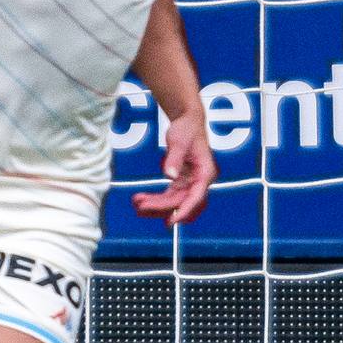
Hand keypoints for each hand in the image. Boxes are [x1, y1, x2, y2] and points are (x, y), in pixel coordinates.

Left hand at [131, 105, 213, 224]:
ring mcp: (191, 183)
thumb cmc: (187, 128)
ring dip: (156, 206)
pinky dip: (156, 200)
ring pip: (174, 202)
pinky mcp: (182, 182)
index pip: (196, 197)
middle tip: (140, 206)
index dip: (184, 210)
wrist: (188, 121)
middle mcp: (200, 181)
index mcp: (206, 173)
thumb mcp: (179, 140)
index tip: (171, 221)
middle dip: (161, 207)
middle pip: (182, 202)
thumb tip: (169, 175)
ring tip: (136, 204)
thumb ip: (174, 158)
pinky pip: (169, 196)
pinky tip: (140, 199)